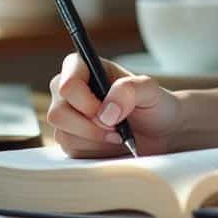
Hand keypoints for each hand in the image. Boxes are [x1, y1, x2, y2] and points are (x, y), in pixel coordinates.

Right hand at [47, 53, 182, 157]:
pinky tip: (110, 143)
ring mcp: (66, 115)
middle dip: (90, 127)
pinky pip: (70, 151)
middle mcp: (68, 90)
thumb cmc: (153, 104)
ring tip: (118, 134)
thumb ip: (129, 89)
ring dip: (95, 140)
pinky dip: (95, 151)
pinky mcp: (69, 138)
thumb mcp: (150, 90)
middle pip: (58, 113)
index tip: (108, 113)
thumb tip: (106, 111)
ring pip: (63, 134)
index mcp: (83, 67)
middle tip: (116, 128)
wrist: (160, 132)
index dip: (85, 102)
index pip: (67, 84)